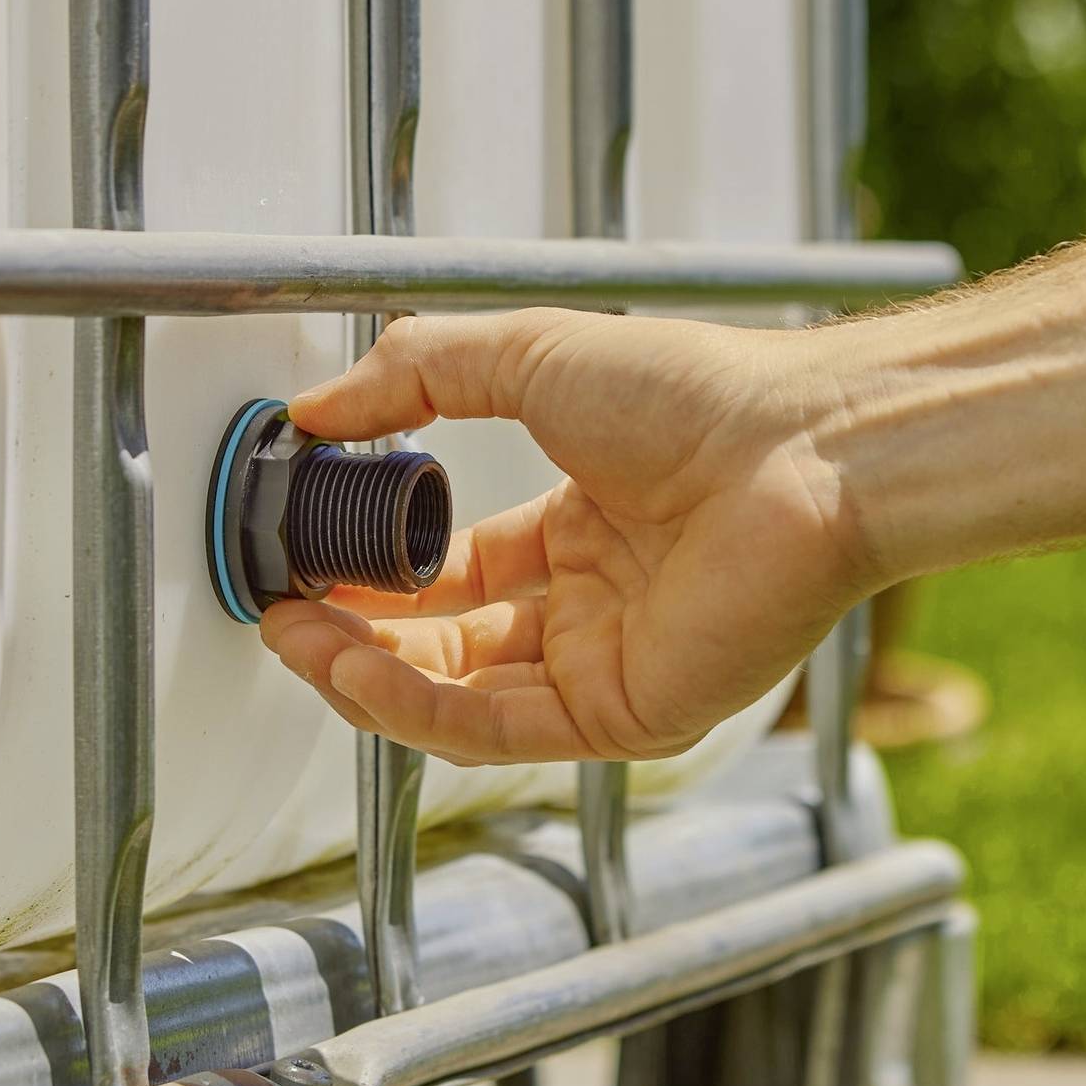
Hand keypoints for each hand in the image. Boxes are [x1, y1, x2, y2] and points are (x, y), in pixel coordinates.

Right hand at [256, 309, 876, 763]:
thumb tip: (316, 410)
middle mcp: (597, 604)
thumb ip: (417, 374)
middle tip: (285, 609)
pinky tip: (357, 671)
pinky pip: (500, 729)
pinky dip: (419, 708)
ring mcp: (611, 665)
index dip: (376, 572)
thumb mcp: (529, 356)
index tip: (307, 555)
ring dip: (369, 677)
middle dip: (355, 634)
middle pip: (447, 645)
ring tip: (297, 639)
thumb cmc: (703, 397)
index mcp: (584, 527)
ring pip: (461, 698)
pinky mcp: (627, 717)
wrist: (801, 448)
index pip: (457, 573)